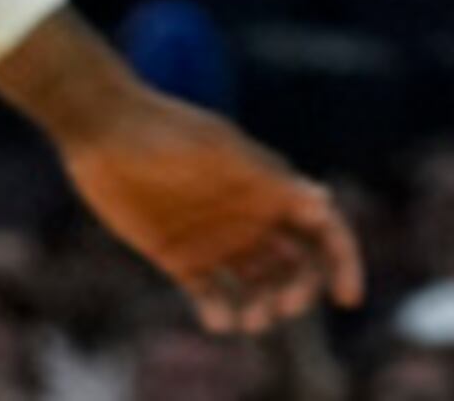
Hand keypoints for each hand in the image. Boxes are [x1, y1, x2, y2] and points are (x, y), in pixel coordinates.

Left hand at [52, 84, 364, 330]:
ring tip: (250, 322)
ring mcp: (216, 238)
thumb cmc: (169, 132)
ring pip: (257, 286)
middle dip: (300, 291)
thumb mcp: (220, 154)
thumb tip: (323, 202)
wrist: (106, 131)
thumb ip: (267, 180)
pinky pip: (209, 294)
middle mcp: (249, 215)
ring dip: (264, 308)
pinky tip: (216, 319)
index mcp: (269, 186)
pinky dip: (219, 313)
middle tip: (280, 308)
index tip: (347, 298)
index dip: (342, 259)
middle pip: (295, 265)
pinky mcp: (179, 257)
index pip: (321, 226)